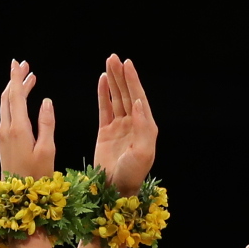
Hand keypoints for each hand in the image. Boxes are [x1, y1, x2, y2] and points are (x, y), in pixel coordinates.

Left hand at [0, 58, 56, 177]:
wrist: (18, 199)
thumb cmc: (37, 177)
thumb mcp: (47, 150)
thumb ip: (47, 124)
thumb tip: (46, 101)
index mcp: (17, 129)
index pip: (16, 96)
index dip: (17, 77)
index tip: (19, 62)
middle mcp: (6, 129)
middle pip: (8, 97)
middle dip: (16, 80)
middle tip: (25, 65)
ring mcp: (3, 136)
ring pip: (6, 106)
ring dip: (15, 91)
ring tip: (28, 80)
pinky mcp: (4, 142)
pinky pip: (7, 115)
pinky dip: (14, 103)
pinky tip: (22, 102)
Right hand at [91, 54, 156, 191]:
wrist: (115, 189)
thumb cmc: (132, 174)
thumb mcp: (142, 153)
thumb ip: (143, 127)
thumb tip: (137, 102)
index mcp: (146, 128)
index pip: (138, 98)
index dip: (133, 80)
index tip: (127, 64)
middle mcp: (134, 124)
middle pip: (127, 94)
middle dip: (122, 75)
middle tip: (114, 57)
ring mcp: (120, 127)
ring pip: (116, 98)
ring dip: (113, 80)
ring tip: (108, 63)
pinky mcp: (106, 132)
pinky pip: (105, 109)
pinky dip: (103, 94)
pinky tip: (103, 80)